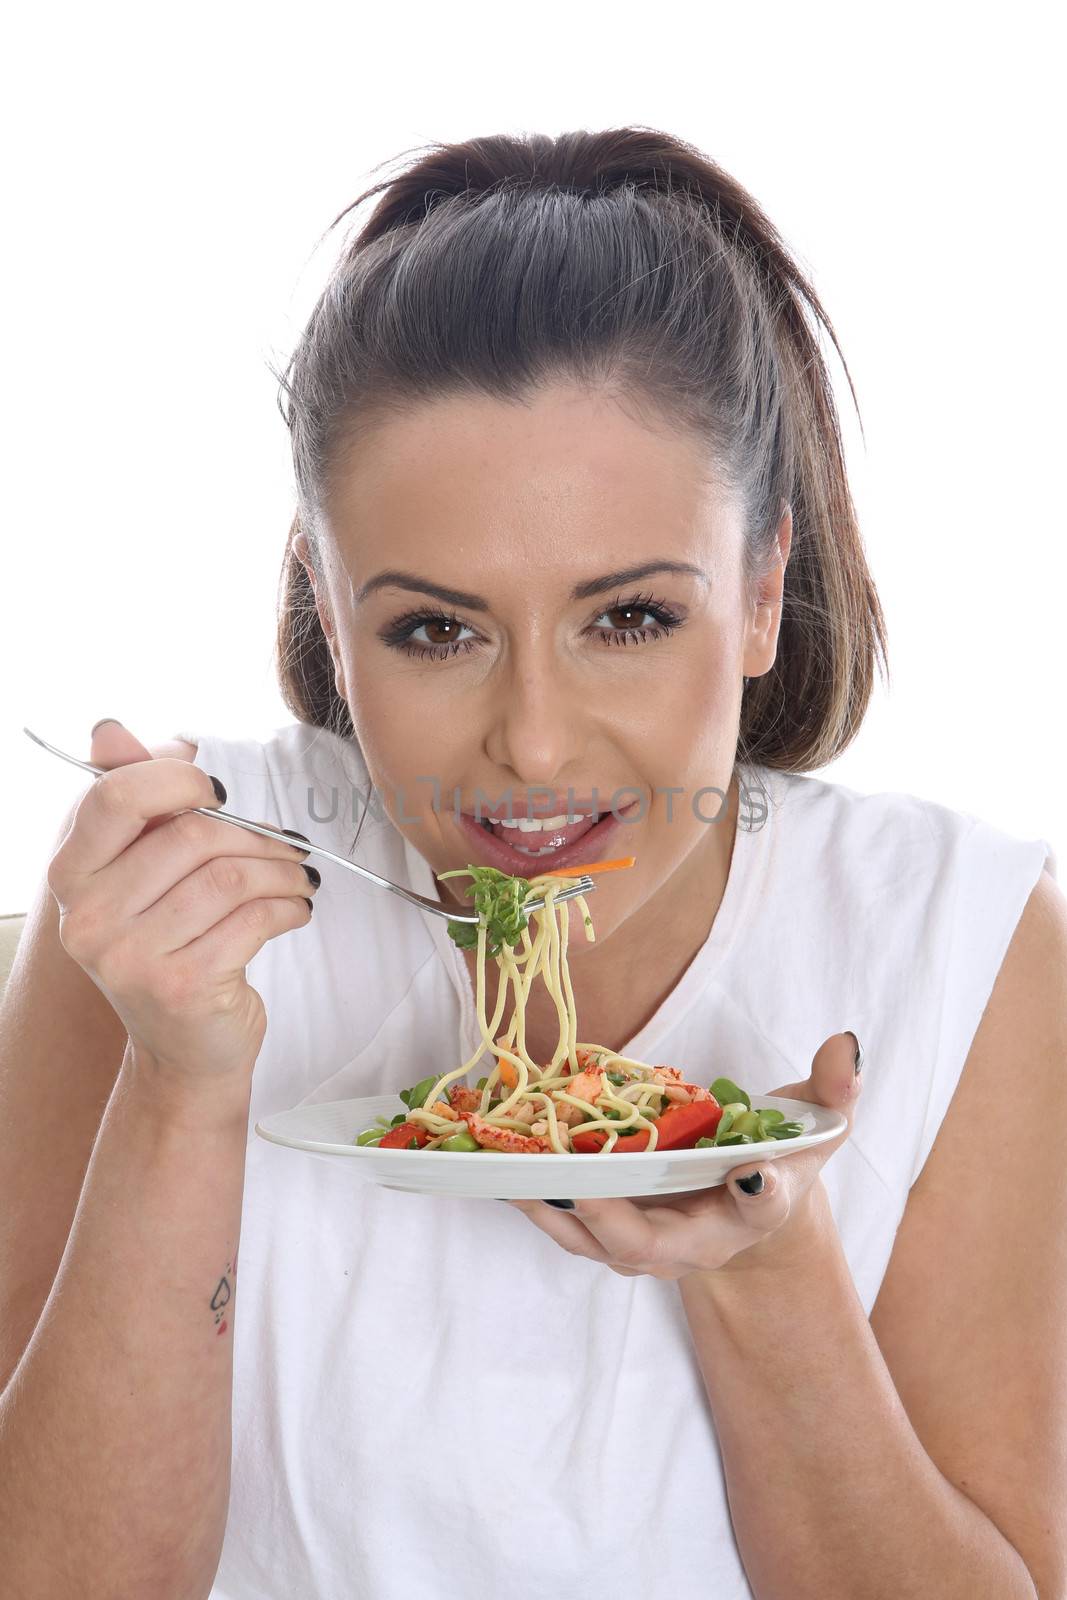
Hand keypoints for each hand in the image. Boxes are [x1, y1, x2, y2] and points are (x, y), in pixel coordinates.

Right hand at [47, 720, 318, 1081]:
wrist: (185, 1049)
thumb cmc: (171, 945)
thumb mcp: (142, 873)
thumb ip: (132, 799)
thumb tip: (111, 729)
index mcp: (71, 874)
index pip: (114, 797)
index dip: (176, 781)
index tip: (218, 791)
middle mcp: (87, 917)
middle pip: (190, 836)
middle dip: (255, 834)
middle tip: (288, 845)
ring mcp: (129, 958)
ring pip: (228, 877)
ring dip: (282, 870)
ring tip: (300, 877)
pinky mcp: (180, 986)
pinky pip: (251, 919)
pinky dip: (288, 907)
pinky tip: (296, 910)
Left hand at [502, 1031, 862, 1279]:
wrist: (748, 1207)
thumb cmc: (780, 1158)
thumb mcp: (817, 1121)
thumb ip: (835, 1087)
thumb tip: (845, 1046)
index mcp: (757, 1210)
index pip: (765, 1208)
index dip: (763, 1195)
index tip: (755, 1176)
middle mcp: (700, 1242)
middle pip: (653, 1247)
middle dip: (614, 1219)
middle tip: (583, 1183)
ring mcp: (651, 1247)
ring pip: (598, 1244)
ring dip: (556, 1214)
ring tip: (515, 1178)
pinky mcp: (615, 1236)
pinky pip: (573, 1228)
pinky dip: (540, 1204)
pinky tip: (504, 1172)